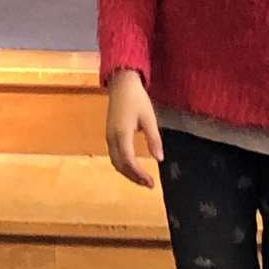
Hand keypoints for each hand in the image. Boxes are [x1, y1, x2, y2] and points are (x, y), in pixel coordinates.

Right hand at [105, 69, 163, 188]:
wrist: (121, 84)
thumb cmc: (137, 99)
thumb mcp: (149, 118)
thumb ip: (154, 139)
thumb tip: (159, 159)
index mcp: (122, 134)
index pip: (129, 161)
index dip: (139, 174)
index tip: (151, 183)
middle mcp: (112, 138)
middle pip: (120, 165)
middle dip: (133, 177)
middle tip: (148, 184)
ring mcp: (109, 136)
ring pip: (115, 162)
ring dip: (128, 173)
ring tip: (142, 179)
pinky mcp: (109, 134)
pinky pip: (114, 155)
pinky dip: (123, 165)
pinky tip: (133, 167)